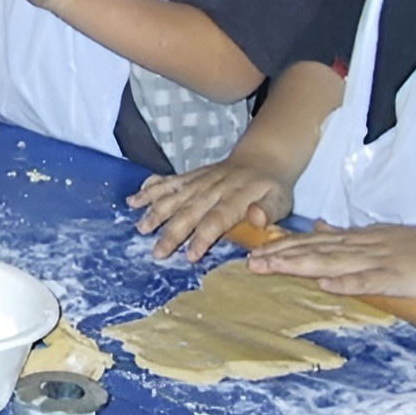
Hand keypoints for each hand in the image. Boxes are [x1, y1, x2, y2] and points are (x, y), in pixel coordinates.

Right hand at [130, 155, 295, 262]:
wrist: (261, 158)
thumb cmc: (271, 188)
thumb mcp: (281, 200)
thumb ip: (268, 210)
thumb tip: (257, 219)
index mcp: (236, 197)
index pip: (217, 218)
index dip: (202, 237)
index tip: (190, 256)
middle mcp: (214, 188)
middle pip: (190, 210)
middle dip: (172, 231)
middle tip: (157, 252)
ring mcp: (200, 180)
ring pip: (175, 195)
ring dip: (156, 211)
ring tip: (141, 228)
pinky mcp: (191, 176)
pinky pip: (168, 182)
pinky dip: (150, 190)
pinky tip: (134, 200)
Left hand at [245, 208, 415, 298]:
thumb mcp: (379, 234)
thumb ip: (347, 235)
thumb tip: (318, 228)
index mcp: (358, 239)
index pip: (314, 243)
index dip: (284, 248)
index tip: (255, 252)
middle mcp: (363, 247)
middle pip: (316, 251)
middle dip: (282, 257)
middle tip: (249, 263)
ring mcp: (379, 261)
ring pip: (334, 262)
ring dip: (302, 266)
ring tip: (274, 269)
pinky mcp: (397, 278)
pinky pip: (369, 281)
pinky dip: (347, 282)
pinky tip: (326, 285)